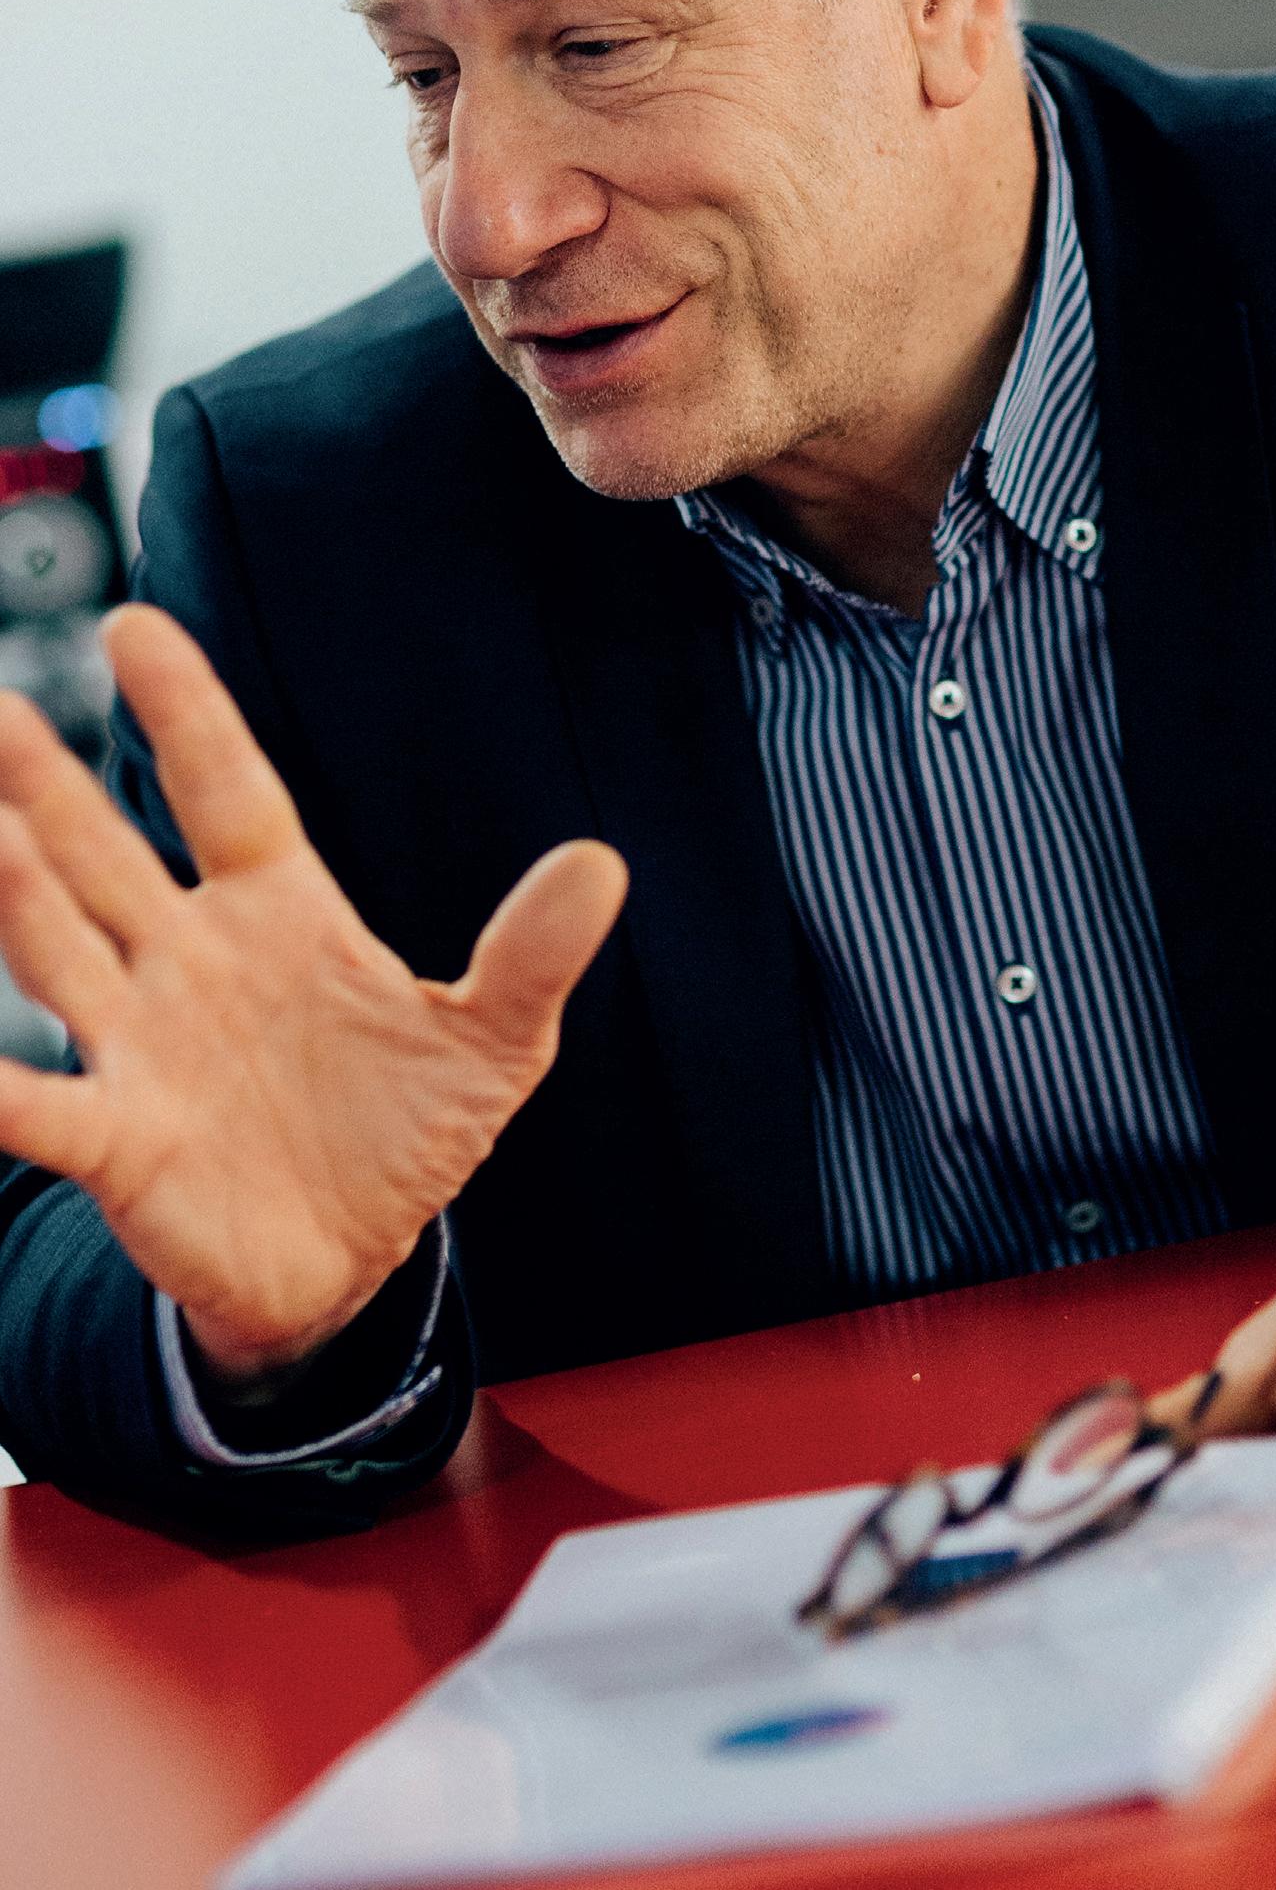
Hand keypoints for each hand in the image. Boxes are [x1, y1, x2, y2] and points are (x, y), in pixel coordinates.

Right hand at [0, 607, 626, 1380]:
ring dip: (20, 897)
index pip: (226, 787)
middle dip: (44, 783)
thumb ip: (532, 955)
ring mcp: (143, 1047)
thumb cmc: (401, 1130)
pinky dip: (0, 1092)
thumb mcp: (493, 1042)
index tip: (131, 624)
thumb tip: (603, 864)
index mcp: (277, 909)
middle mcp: (188, 960)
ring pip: (61, 953)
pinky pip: (43, 1108)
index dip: (186, 711)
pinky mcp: (124, 1144)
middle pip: (105, 852)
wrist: (349, 1265)